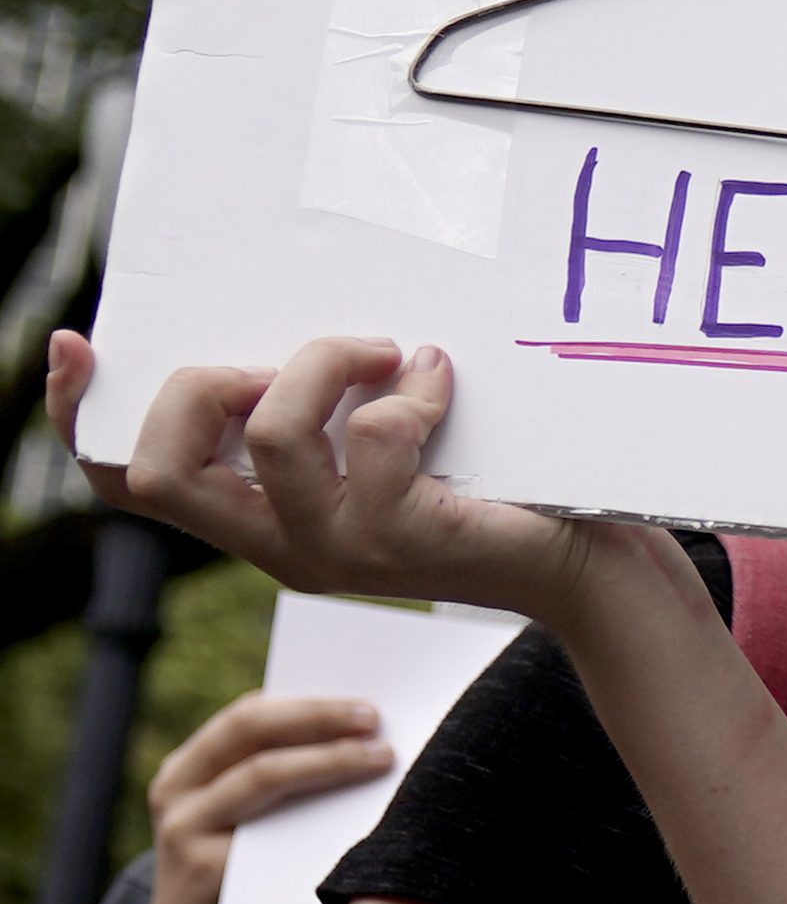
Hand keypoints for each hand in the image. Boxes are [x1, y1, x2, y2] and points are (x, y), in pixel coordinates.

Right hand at [52, 333, 642, 626]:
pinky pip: (373, 438)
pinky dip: (407, 388)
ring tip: (382, 352)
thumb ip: (322, 414)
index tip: (78, 345)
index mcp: (261, 522)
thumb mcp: (386, 451)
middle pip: (162, 467)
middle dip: (203, 382)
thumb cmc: (496, 494)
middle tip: (285, 360)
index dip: (85, 419)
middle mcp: (283, 548)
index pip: (132, 483)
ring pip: (271, 435)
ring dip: (321, 364)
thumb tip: (278, 334)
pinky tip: (442, 381)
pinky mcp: (405, 542)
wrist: (592, 569)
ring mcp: (340, 552)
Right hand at [107, 689, 397, 903]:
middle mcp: (177, 793)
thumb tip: (364, 738)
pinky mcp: (206, 869)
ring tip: (383, 755)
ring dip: (330, 759)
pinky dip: (321, 813)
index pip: (247, 715)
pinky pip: (273, 831)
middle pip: (252, 731)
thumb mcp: (247, 827)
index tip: (366, 698)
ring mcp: (186, 829)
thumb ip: (277, 785)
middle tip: (376, 717)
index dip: (307, 702)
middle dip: (319, 718)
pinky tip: (364, 813)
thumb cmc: (242, 885)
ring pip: (263, 773)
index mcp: (187, 771)